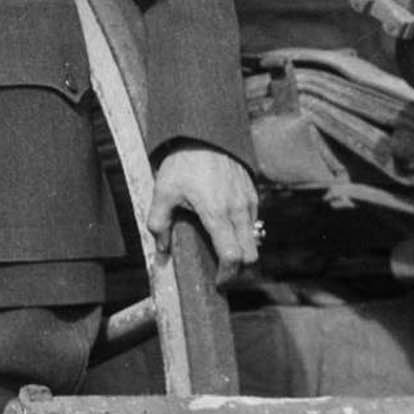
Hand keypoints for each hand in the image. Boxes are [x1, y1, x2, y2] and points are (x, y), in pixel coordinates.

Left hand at [146, 143, 259, 283]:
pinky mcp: (253, 192)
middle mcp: (238, 209)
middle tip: (221, 271)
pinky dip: (244, 232)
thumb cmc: (183, 161)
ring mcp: (249, 200)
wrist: (204, 132)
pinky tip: (225, 226)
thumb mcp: (163, 192)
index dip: (227, 275)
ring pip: (253, 238)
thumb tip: (162, 251)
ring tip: (221, 248)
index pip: (232, 257)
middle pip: (250, 255)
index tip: (217, 282)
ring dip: (242, 250)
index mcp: (217, 213)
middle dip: (238, 269)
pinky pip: (253, 221)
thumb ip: (159, 225)